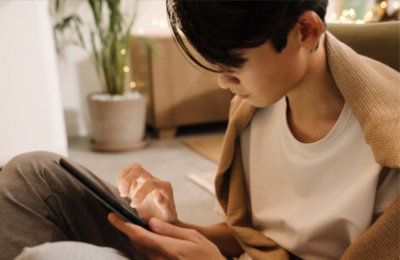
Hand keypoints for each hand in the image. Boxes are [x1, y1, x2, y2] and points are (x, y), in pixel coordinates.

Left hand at [108, 213, 225, 259]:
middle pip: (137, 243)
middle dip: (129, 230)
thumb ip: (171, 230)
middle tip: (124, 216)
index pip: (140, 236)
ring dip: (137, 238)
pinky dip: (145, 246)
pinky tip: (152, 238)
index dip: (123, 226)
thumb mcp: (194, 238)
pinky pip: (148, 256)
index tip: (112, 216)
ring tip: (140, 226)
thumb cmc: (207, 255)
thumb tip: (151, 222)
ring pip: (141, 250)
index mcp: (169, 248)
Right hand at [118, 163, 176, 221]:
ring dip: (124, 179)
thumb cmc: (165, 217)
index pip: (151, 183)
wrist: (162, 218)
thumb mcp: (167, 215)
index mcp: (164, 187)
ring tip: (122, 193)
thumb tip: (157, 194)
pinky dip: (122, 180)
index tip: (133, 205)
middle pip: (139, 170)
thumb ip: (164, 204)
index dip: (141, 193)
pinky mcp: (138, 182)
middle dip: (128, 180)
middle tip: (123, 195)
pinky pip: (128, 174)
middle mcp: (155, 180)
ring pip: (134, 169)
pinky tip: (122, 192)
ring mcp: (146, 180)